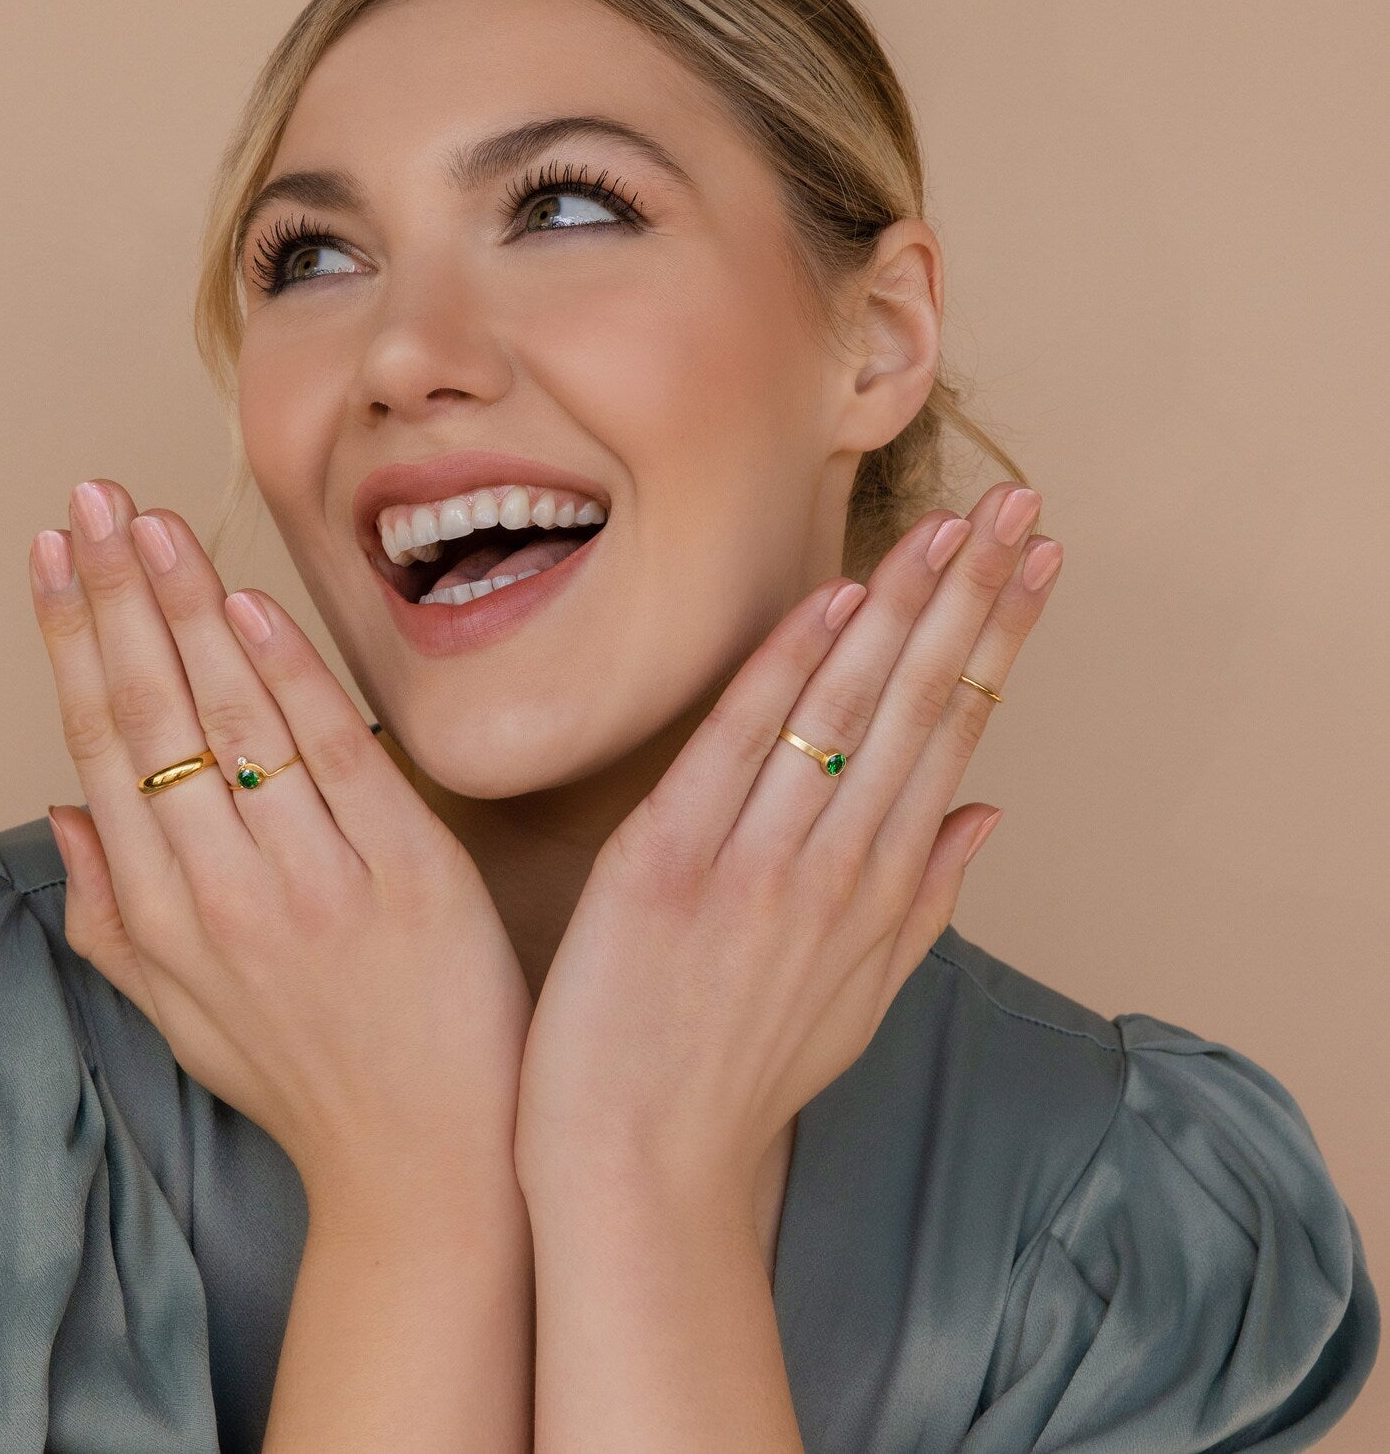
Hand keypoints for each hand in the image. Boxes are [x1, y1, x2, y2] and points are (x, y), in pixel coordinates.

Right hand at [30, 479, 531, 1218]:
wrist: (422, 1156)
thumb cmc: (302, 1077)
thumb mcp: (177, 1014)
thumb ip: (107, 916)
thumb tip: (61, 810)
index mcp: (160, 920)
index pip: (102, 747)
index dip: (74, 642)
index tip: (55, 557)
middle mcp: (222, 891)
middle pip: (154, 714)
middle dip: (114, 596)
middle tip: (88, 500)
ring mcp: (314, 880)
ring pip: (232, 719)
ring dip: (185, 609)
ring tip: (149, 522)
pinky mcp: (405, 872)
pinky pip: (337, 754)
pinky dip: (289, 676)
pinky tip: (250, 606)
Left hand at [514, 482, 1059, 1218]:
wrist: (640, 1168)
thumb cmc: (741, 1081)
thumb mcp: (859, 1003)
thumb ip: (927, 902)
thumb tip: (989, 811)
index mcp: (878, 892)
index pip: (955, 735)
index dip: (998, 641)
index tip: (1034, 564)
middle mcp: (834, 867)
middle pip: (919, 705)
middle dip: (972, 597)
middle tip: (1017, 506)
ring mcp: (755, 862)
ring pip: (847, 711)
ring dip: (903, 607)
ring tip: (952, 525)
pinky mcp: (667, 863)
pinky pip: (737, 745)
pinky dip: (785, 669)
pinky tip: (831, 600)